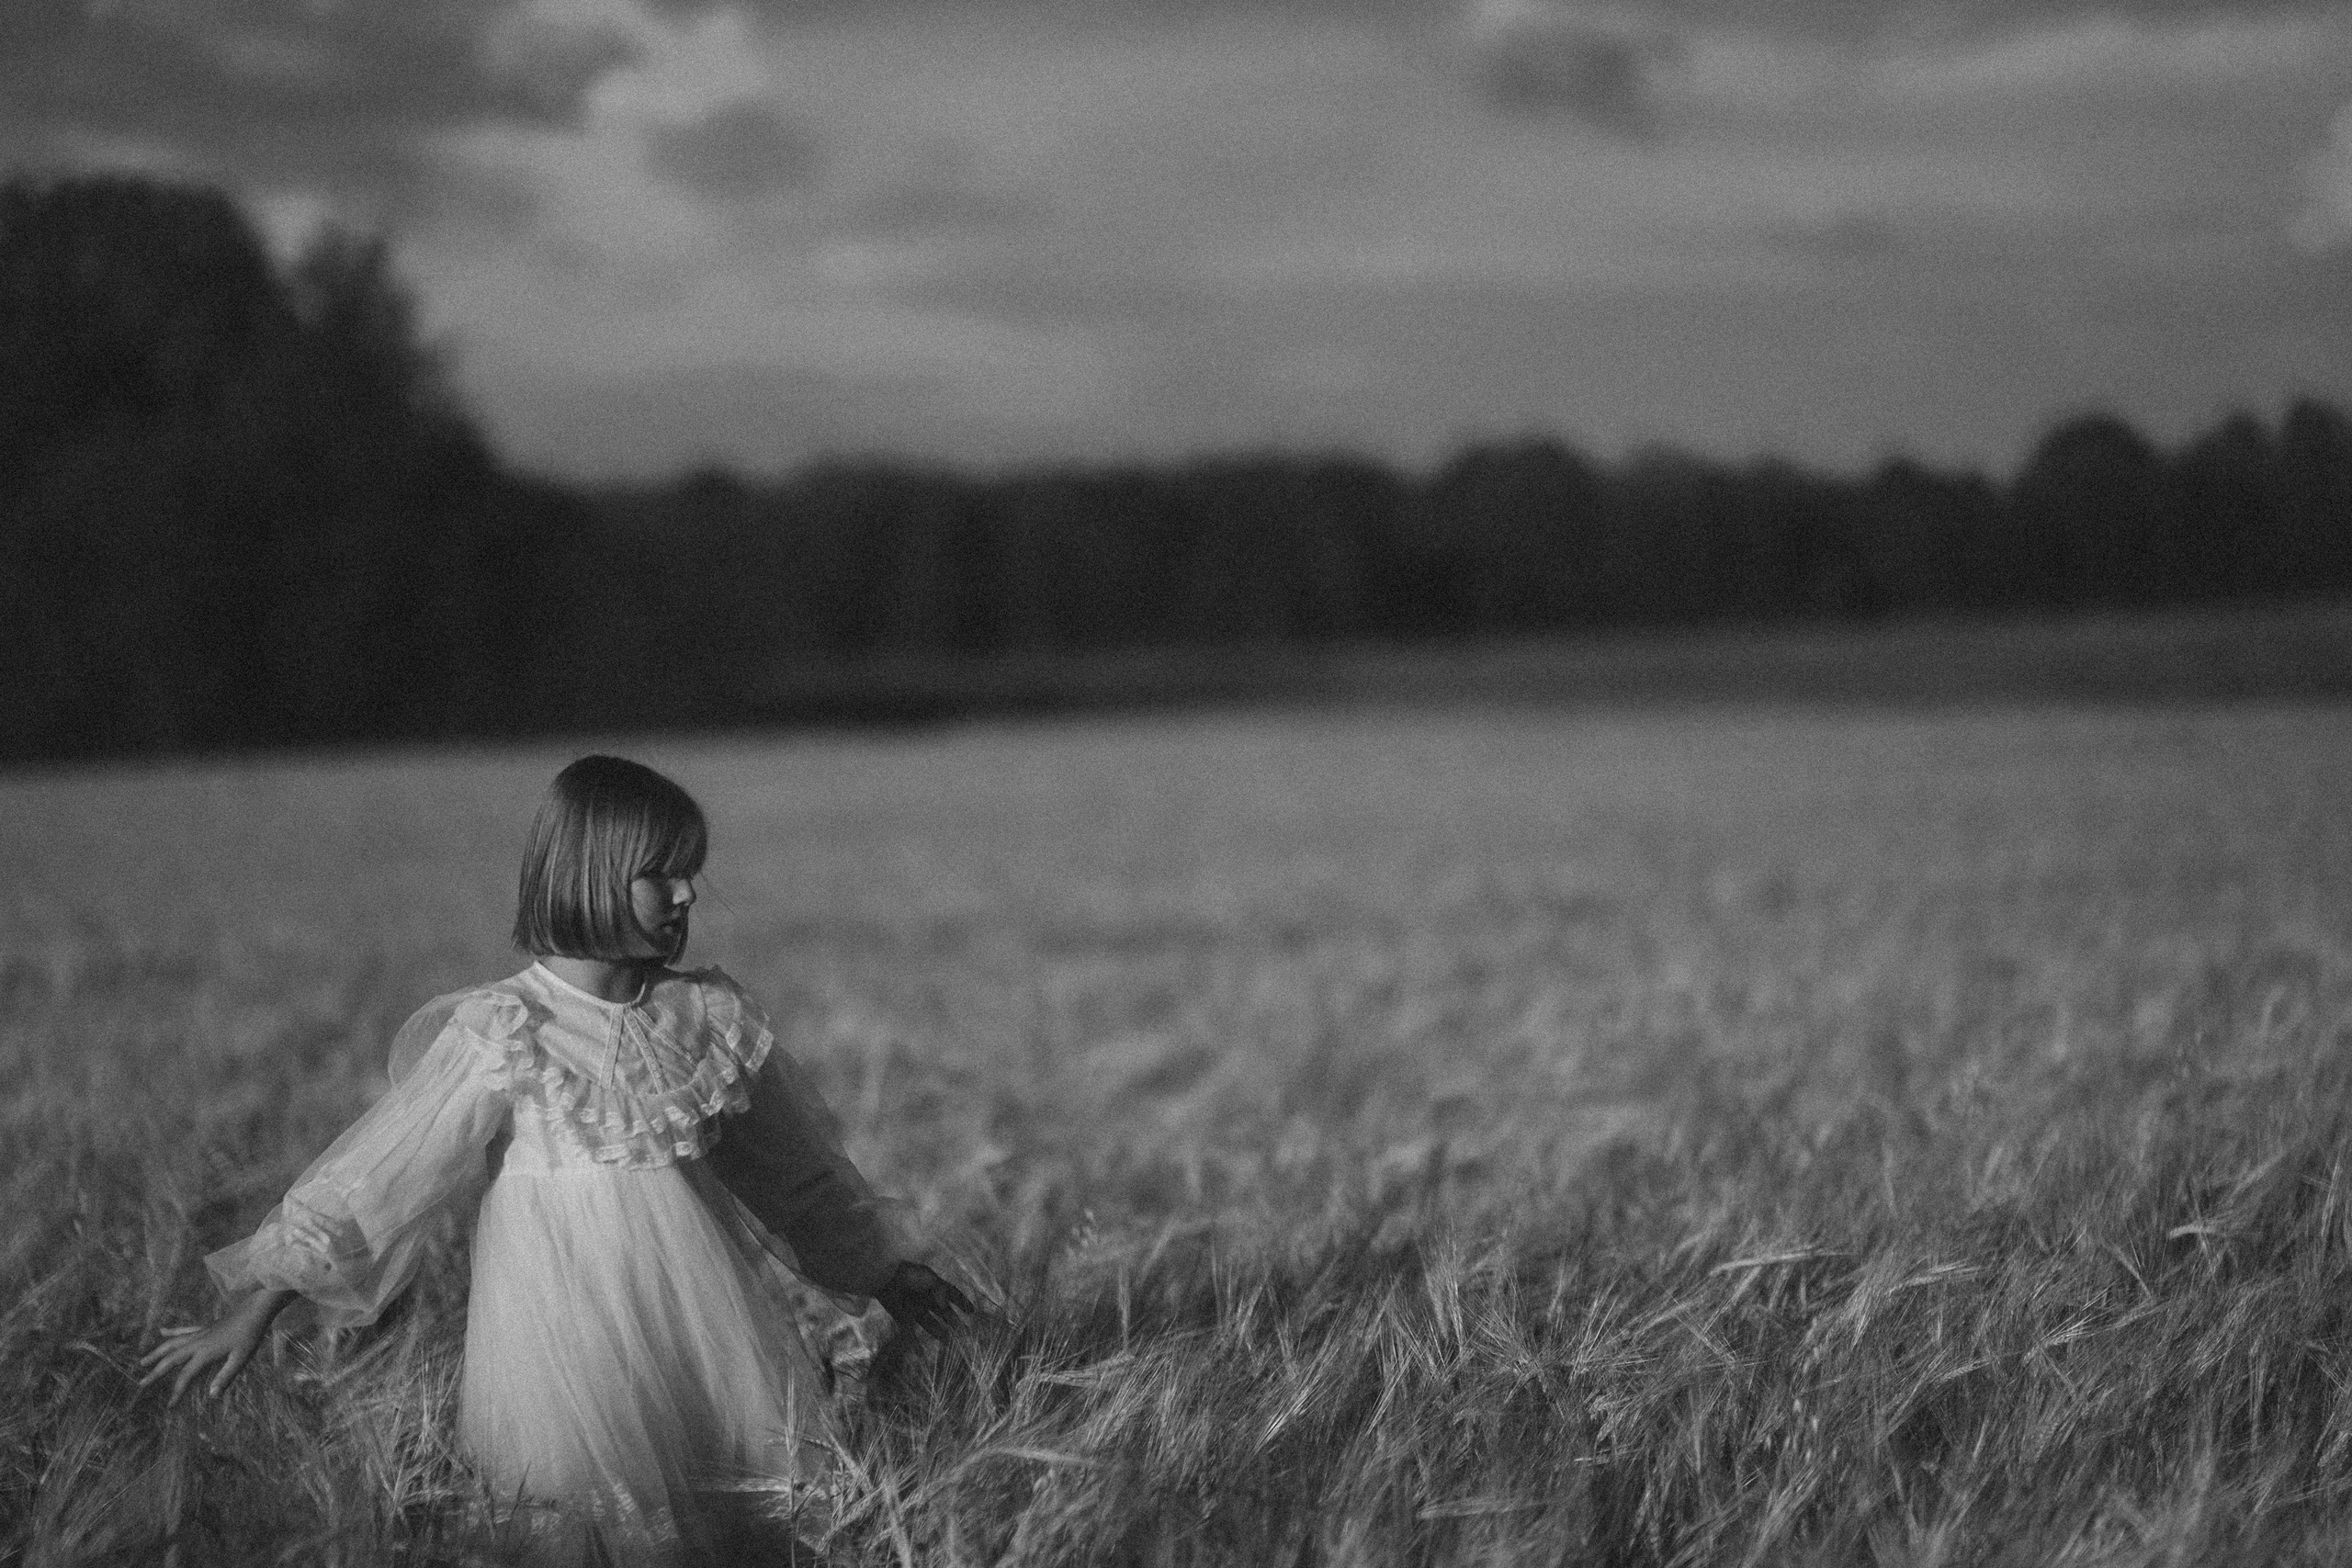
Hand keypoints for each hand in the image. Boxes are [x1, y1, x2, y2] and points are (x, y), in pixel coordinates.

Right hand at [138, 1290, 290, 1403]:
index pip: (185, 1376)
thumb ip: (225, 1377)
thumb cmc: (250, 1335)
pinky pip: (184, 1330)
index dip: (177, 1392)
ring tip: (142, 1362)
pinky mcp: (205, 1327)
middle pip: (171, 1359)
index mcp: (205, 1353)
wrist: (255, 1310)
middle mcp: (198, 1342)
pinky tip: (161, 1331)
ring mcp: (200, 1333)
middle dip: (155, 1373)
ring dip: (156, 1353)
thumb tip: (212, 1396)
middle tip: (141, 1384)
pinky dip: (171, 1331)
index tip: (169, 1406)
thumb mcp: (241, 1359)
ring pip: (172, 1343)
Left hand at [872, 1261, 971, 1340]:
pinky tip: (921, 1354)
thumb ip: (940, 1291)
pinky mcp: (903, 1317)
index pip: (952, 1294)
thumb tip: (946, 1305)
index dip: (962, 1302)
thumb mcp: (929, 1279)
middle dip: (954, 1322)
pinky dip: (915, 1344)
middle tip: (964, 1333)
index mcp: (934, 1286)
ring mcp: (915, 1308)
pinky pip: (911, 1333)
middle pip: (943, 1312)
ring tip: (949, 1343)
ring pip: (931, 1324)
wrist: (885, 1278)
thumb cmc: (909, 1275)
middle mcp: (926, 1298)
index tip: (972, 1312)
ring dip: (940, 1332)